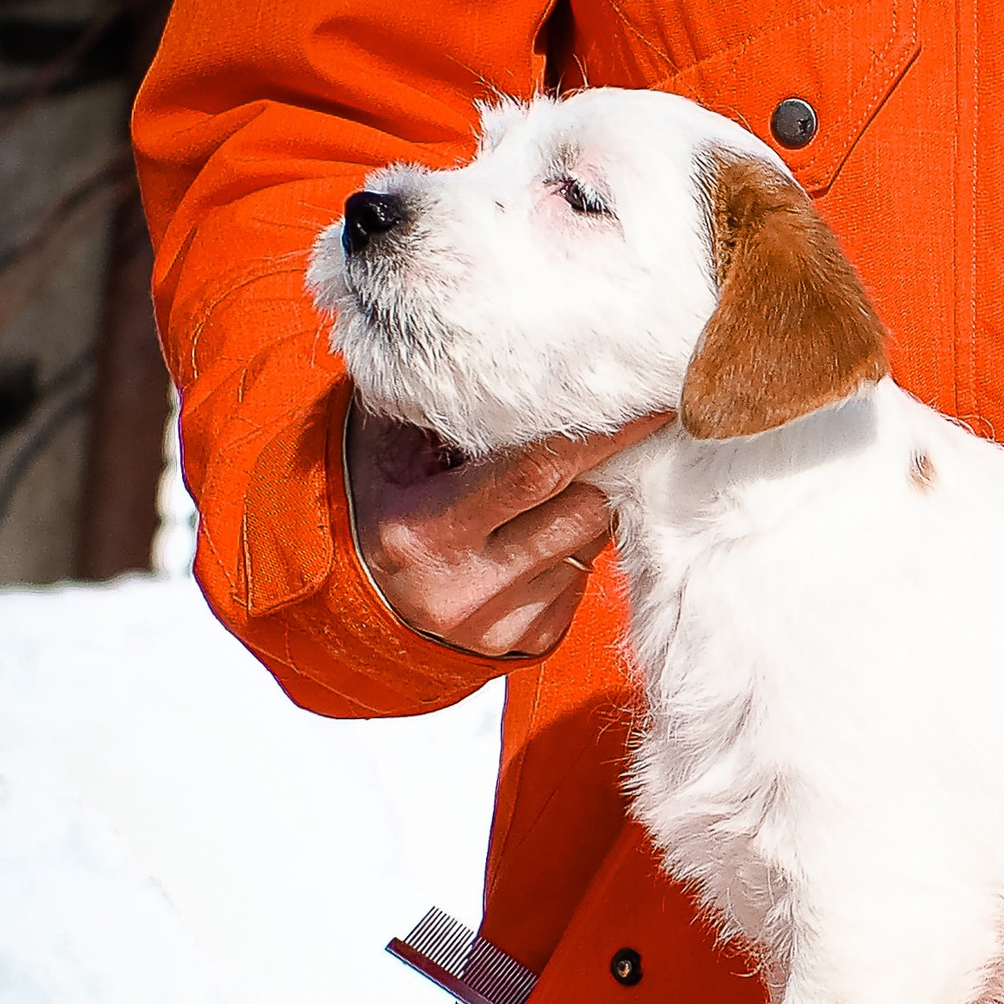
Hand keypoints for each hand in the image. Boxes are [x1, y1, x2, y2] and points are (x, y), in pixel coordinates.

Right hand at [345, 400, 671, 657]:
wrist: (355, 593)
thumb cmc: (376, 498)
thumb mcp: (388, 445)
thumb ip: (447, 407)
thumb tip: (528, 364)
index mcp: (422, 530)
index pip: (536, 470)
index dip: (600, 434)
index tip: (648, 401)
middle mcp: (465, 585)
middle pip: (583, 511)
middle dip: (605, 467)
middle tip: (610, 428)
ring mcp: (503, 621)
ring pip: (591, 543)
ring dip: (589, 505)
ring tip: (555, 484)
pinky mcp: (534, 639)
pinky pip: (584, 577)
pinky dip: (575, 546)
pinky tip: (537, 532)